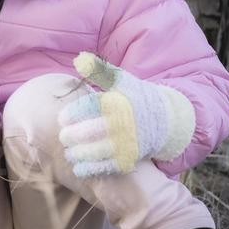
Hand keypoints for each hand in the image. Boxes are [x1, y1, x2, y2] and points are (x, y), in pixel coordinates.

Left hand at [56, 51, 195, 177]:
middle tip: (63, 137)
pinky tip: (78, 167)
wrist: (166, 120)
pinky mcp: (129, 159)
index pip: (86, 108)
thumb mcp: (122, 80)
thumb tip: (80, 59)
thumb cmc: (137, 98)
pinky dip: (89, 169)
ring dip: (76, 154)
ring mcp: (126, 143)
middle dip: (70, 136)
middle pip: (87, 132)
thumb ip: (100, 70)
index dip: (70, 115)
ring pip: (94, 152)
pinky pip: (104, 167)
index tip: (62, 119)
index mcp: (117, 103)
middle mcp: (121, 123)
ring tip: (69, 152)